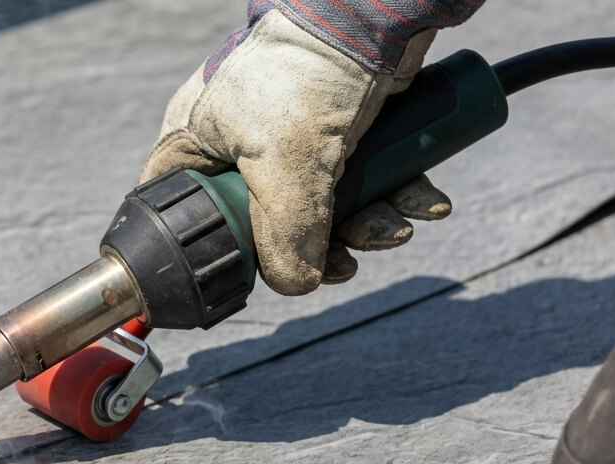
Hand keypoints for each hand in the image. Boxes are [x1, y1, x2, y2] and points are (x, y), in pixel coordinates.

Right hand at [142, 10, 450, 295]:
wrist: (372, 11)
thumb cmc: (305, 74)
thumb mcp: (286, 169)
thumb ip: (284, 239)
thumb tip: (298, 285)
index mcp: (196, 146)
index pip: (191, 216)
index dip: (226, 252)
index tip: (267, 272)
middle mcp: (237, 142)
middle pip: (269, 223)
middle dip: (322, 245)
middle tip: (351, 259)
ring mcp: (288, 135)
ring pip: (322, 205)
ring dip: (369, 224)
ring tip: (401, 226)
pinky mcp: (336, 127)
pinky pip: (360, 178)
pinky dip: (393, 193)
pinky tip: (423, 201)